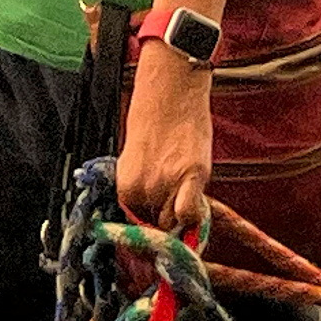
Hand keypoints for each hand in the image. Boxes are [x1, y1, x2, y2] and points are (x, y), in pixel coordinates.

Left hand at [113, 49, 212, 237]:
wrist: (169, 88)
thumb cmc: (153, 119)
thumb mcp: (135, 160)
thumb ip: (140, 189)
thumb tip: (150, 215)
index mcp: (124, 187)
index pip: (134, 229)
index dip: (147, 231)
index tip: (155, 231)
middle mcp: (140, 190)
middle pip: (156, 228)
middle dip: (165, 222)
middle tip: (174, 205)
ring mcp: (165, 184)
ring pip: (175, 222)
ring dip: (180, 216)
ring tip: (184, 192)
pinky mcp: (191, 174)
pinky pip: (191, 213)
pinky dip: (194, 217)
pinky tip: (196, 209)